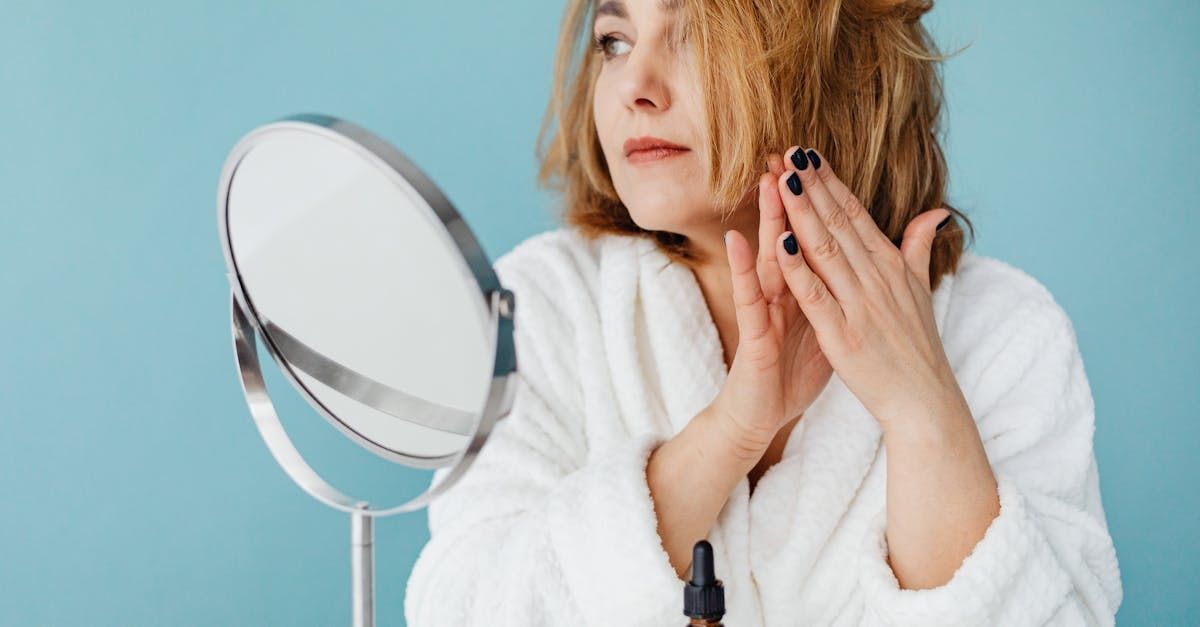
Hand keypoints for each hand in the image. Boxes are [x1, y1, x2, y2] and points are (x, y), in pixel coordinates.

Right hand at [708, 154, 833, 458]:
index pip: (812, 238)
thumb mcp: (827, 327)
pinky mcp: (751, 333)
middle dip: (790, 197)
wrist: (764, 413)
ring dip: (764, 220)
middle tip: (789, 153)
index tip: (822, 164)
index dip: (819, 203)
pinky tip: (736, 240)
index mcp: (804, 288)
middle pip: (787, 237)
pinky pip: (748, 298)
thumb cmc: (790, 371)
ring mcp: (763, 310)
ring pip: (765, 258)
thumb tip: (863, 266)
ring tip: (766, 181)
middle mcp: (780, 292)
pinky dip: (743, 269)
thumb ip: (841, 291)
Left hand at [768, 146, 963, 429]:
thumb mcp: (920, 291)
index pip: (855, 214)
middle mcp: (877, 278)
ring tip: (783, 179)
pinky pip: (815, 295)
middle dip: (812, 185)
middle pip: (838, 222)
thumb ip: (920, 247)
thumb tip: (935, 211)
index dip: (830, 182)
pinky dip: (798, 267)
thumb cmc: (917, 347)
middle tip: (788, 151)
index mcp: (891, 266)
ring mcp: (860, 305)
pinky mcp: (843, 334)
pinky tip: (779, 241)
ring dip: (802, 212)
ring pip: (826, 249)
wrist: (924, 400)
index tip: (808, 153)